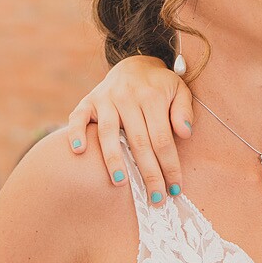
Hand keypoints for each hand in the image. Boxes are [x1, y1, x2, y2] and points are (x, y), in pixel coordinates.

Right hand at [64, 56, 193, 204]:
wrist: (134, 64)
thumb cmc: (160, 86)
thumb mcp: (179, 90)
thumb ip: (184, 110)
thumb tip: (185, 133)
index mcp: (152, 96)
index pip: (162, 138)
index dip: (169, 165)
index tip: (174, 189)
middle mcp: (127, 97)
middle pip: (139, 141)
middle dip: (148, 173)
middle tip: (154, 199)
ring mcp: (105, 99)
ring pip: (108, 133)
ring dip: (114, 159)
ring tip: (120, 183)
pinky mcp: (88, 101)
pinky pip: (78, 117)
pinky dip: (76, 133)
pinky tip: (78, 151)